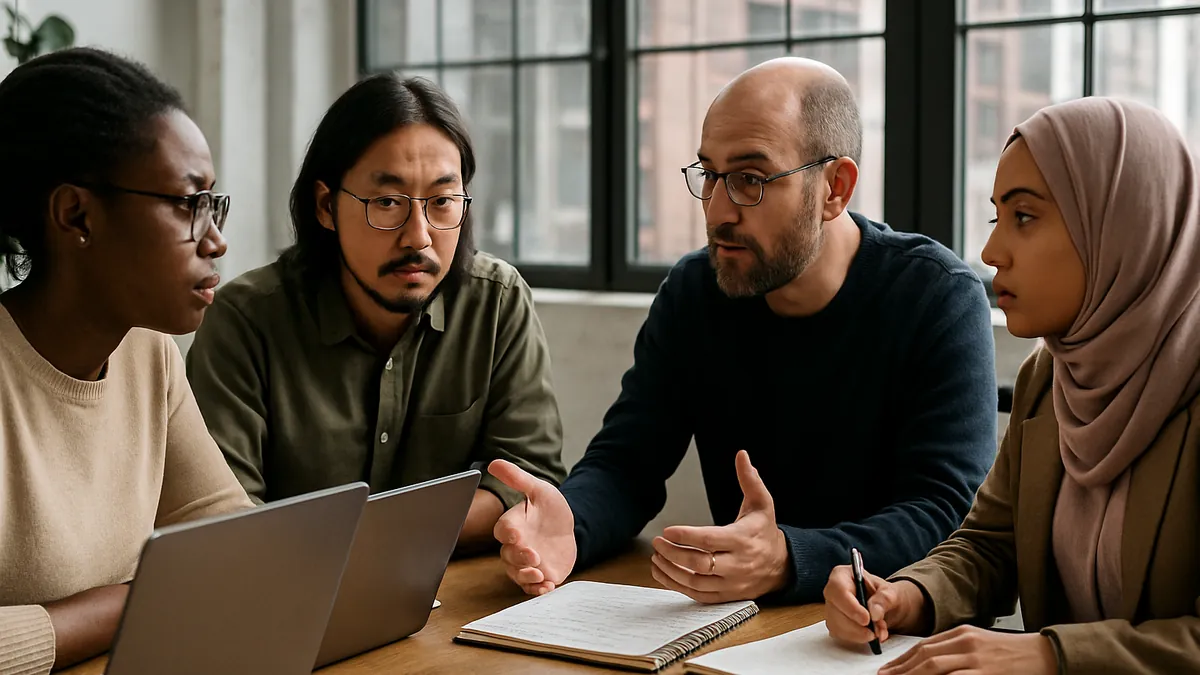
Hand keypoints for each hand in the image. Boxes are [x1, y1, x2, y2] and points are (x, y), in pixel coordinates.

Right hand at [489, 459, 576, 595]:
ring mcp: (526, 562)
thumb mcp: (538, 490)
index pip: (503, 530)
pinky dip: (537, 589)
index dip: (507, 533)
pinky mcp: (539, 575)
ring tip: (540, 573)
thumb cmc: (549, 508)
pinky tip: (548, 586)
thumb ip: (518, 479)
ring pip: (517, 573)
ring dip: (526, 576)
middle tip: (534, 555)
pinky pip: (532, 586)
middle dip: (519, 557)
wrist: (569, 527)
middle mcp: (515, 546)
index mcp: (513, 524)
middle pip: (508, 555)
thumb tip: (494, 463)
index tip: (516, 534)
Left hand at [650, 450, 788, 602]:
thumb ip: (750, 480)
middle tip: (658, 542)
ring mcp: (731, 583)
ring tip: (656, 556)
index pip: (710, 540)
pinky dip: (676, 585)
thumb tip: (742, 456)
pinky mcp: (725, 596)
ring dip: (671, 570)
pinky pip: (697, 595)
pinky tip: (662, 572)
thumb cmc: (765, 532)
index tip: (668, 530)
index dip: (687, 536)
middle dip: (673, 553)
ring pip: (695, 582)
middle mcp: (737, 564)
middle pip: (700, 563)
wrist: (782, 566)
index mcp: (743, 540)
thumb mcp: (762, 503)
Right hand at [824, 567, 929, 644]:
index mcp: (842, 575)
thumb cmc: (883, 595)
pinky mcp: (834, 624)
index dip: (851, 607)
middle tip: (876, 631)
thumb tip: (874, 613)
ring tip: (878, 631)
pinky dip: (858, 638)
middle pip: (835, 611)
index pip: (838, 590)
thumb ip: (884, 599)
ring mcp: (831, 609)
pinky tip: (870, 634)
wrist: (884, 607)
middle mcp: (832, 592)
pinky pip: (841, 635)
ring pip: (837, 626)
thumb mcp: (890, 592)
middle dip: (857, 626)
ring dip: (859, 634)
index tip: (866, 619)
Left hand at [879, 625, 1056, 674]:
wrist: (1045, 654)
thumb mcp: (980, 644)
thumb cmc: (1012, 653)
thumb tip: (930, 663)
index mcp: (962, 633)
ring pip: (934, 668)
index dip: (903, 659)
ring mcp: (975, 659)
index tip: (888, 669)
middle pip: (924, 656)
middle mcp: (965, 643)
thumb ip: (956, 650)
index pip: (924, 646)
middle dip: (900, 669)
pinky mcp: (985, 673)